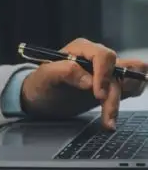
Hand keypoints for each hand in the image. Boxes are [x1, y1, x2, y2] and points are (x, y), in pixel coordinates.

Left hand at [20, 38, 147, 128]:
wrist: (40, 98)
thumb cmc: (39, 84)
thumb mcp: (45, 76)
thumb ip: (65, 72)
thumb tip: (89, 81)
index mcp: (82, 48)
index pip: (104, 56)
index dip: (104, 75)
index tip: (98, 95)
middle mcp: (96, 57)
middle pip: (120, 70)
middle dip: (114, 94)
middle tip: (106, 117)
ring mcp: (105, 72)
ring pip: (130, 79)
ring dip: (122, 100)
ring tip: (108, 120)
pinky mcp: (110, 86)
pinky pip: (130, 87)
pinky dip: (125, 100)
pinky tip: (111, 114)